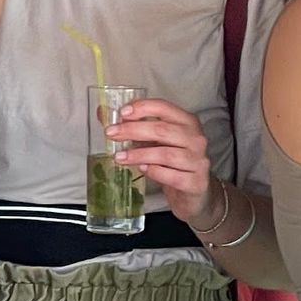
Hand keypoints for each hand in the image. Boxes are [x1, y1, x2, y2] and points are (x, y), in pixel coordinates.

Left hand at [108, 97, 215, 222]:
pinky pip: (172, 176)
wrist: (194, 192)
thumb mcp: (155, 142)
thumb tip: (102, 113)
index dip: (142, 108)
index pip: (164, 108)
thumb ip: (133, 128)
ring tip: (119, 157)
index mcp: (187, 122)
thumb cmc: (172, 163)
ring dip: (139, 154)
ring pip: (166, 154)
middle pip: (162, 130)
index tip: (121, 113)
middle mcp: (196, 138)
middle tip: (111, 134)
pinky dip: (154, 172)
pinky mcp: (196, 182)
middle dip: (133, 130)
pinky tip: (142, 170)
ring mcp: (198, 161)